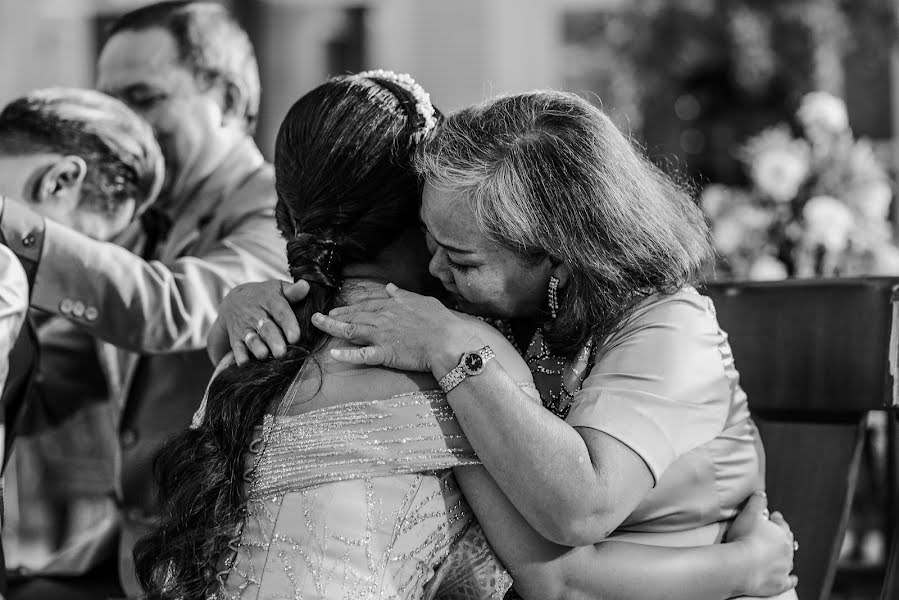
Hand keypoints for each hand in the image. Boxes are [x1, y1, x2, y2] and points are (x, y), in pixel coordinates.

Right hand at [207, 279, 308, 365]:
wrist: (234, 301)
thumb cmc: (265, 296)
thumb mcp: (278, 289)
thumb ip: (293, 291)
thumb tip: (306, 286)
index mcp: (270, 301)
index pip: (281, 312)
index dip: (288, 325)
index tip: (295, 337)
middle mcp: (256, 315)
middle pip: (266, 328)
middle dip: (273, 341)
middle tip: (281, 352)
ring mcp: (245, 328)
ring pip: (251, 339)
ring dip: (257, 348)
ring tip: (264, 356)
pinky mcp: (236, 339)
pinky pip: (236, 348)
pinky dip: (239, 356)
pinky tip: (244, 363)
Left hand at [311, 283, 481, 373]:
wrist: (448, 340)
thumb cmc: (440, 320)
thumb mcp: (422, 301)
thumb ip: (403, 295)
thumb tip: (391, 287)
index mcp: (393, 306)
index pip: (366, 305)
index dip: (350, 307)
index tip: (338, 310)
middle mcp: (384, 318)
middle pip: (354, 315)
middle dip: (335, 316)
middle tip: (319, 317)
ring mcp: (383, 336)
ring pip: (352, 330)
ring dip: (333, 327)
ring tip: (318, 325)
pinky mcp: (386, 353)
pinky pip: (363, 355)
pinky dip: (347, 355)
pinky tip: (333, 354)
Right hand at [725, 491, 796, 596]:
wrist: (741, 566)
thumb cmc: (744, 538)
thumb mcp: (749, 514)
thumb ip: (757, 502)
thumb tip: (762, 493)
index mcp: (781, 533)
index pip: (781, 524)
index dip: (777, 520)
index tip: (773, 517)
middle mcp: (787, 551)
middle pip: (788, 542)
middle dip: (783, 537)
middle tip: (777, 534)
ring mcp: (784, 568)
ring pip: (789, 560)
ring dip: (786, 557)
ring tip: (781, 554)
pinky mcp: (779, 583)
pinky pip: (789, 581)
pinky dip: (792, 579)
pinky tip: (793, 578)